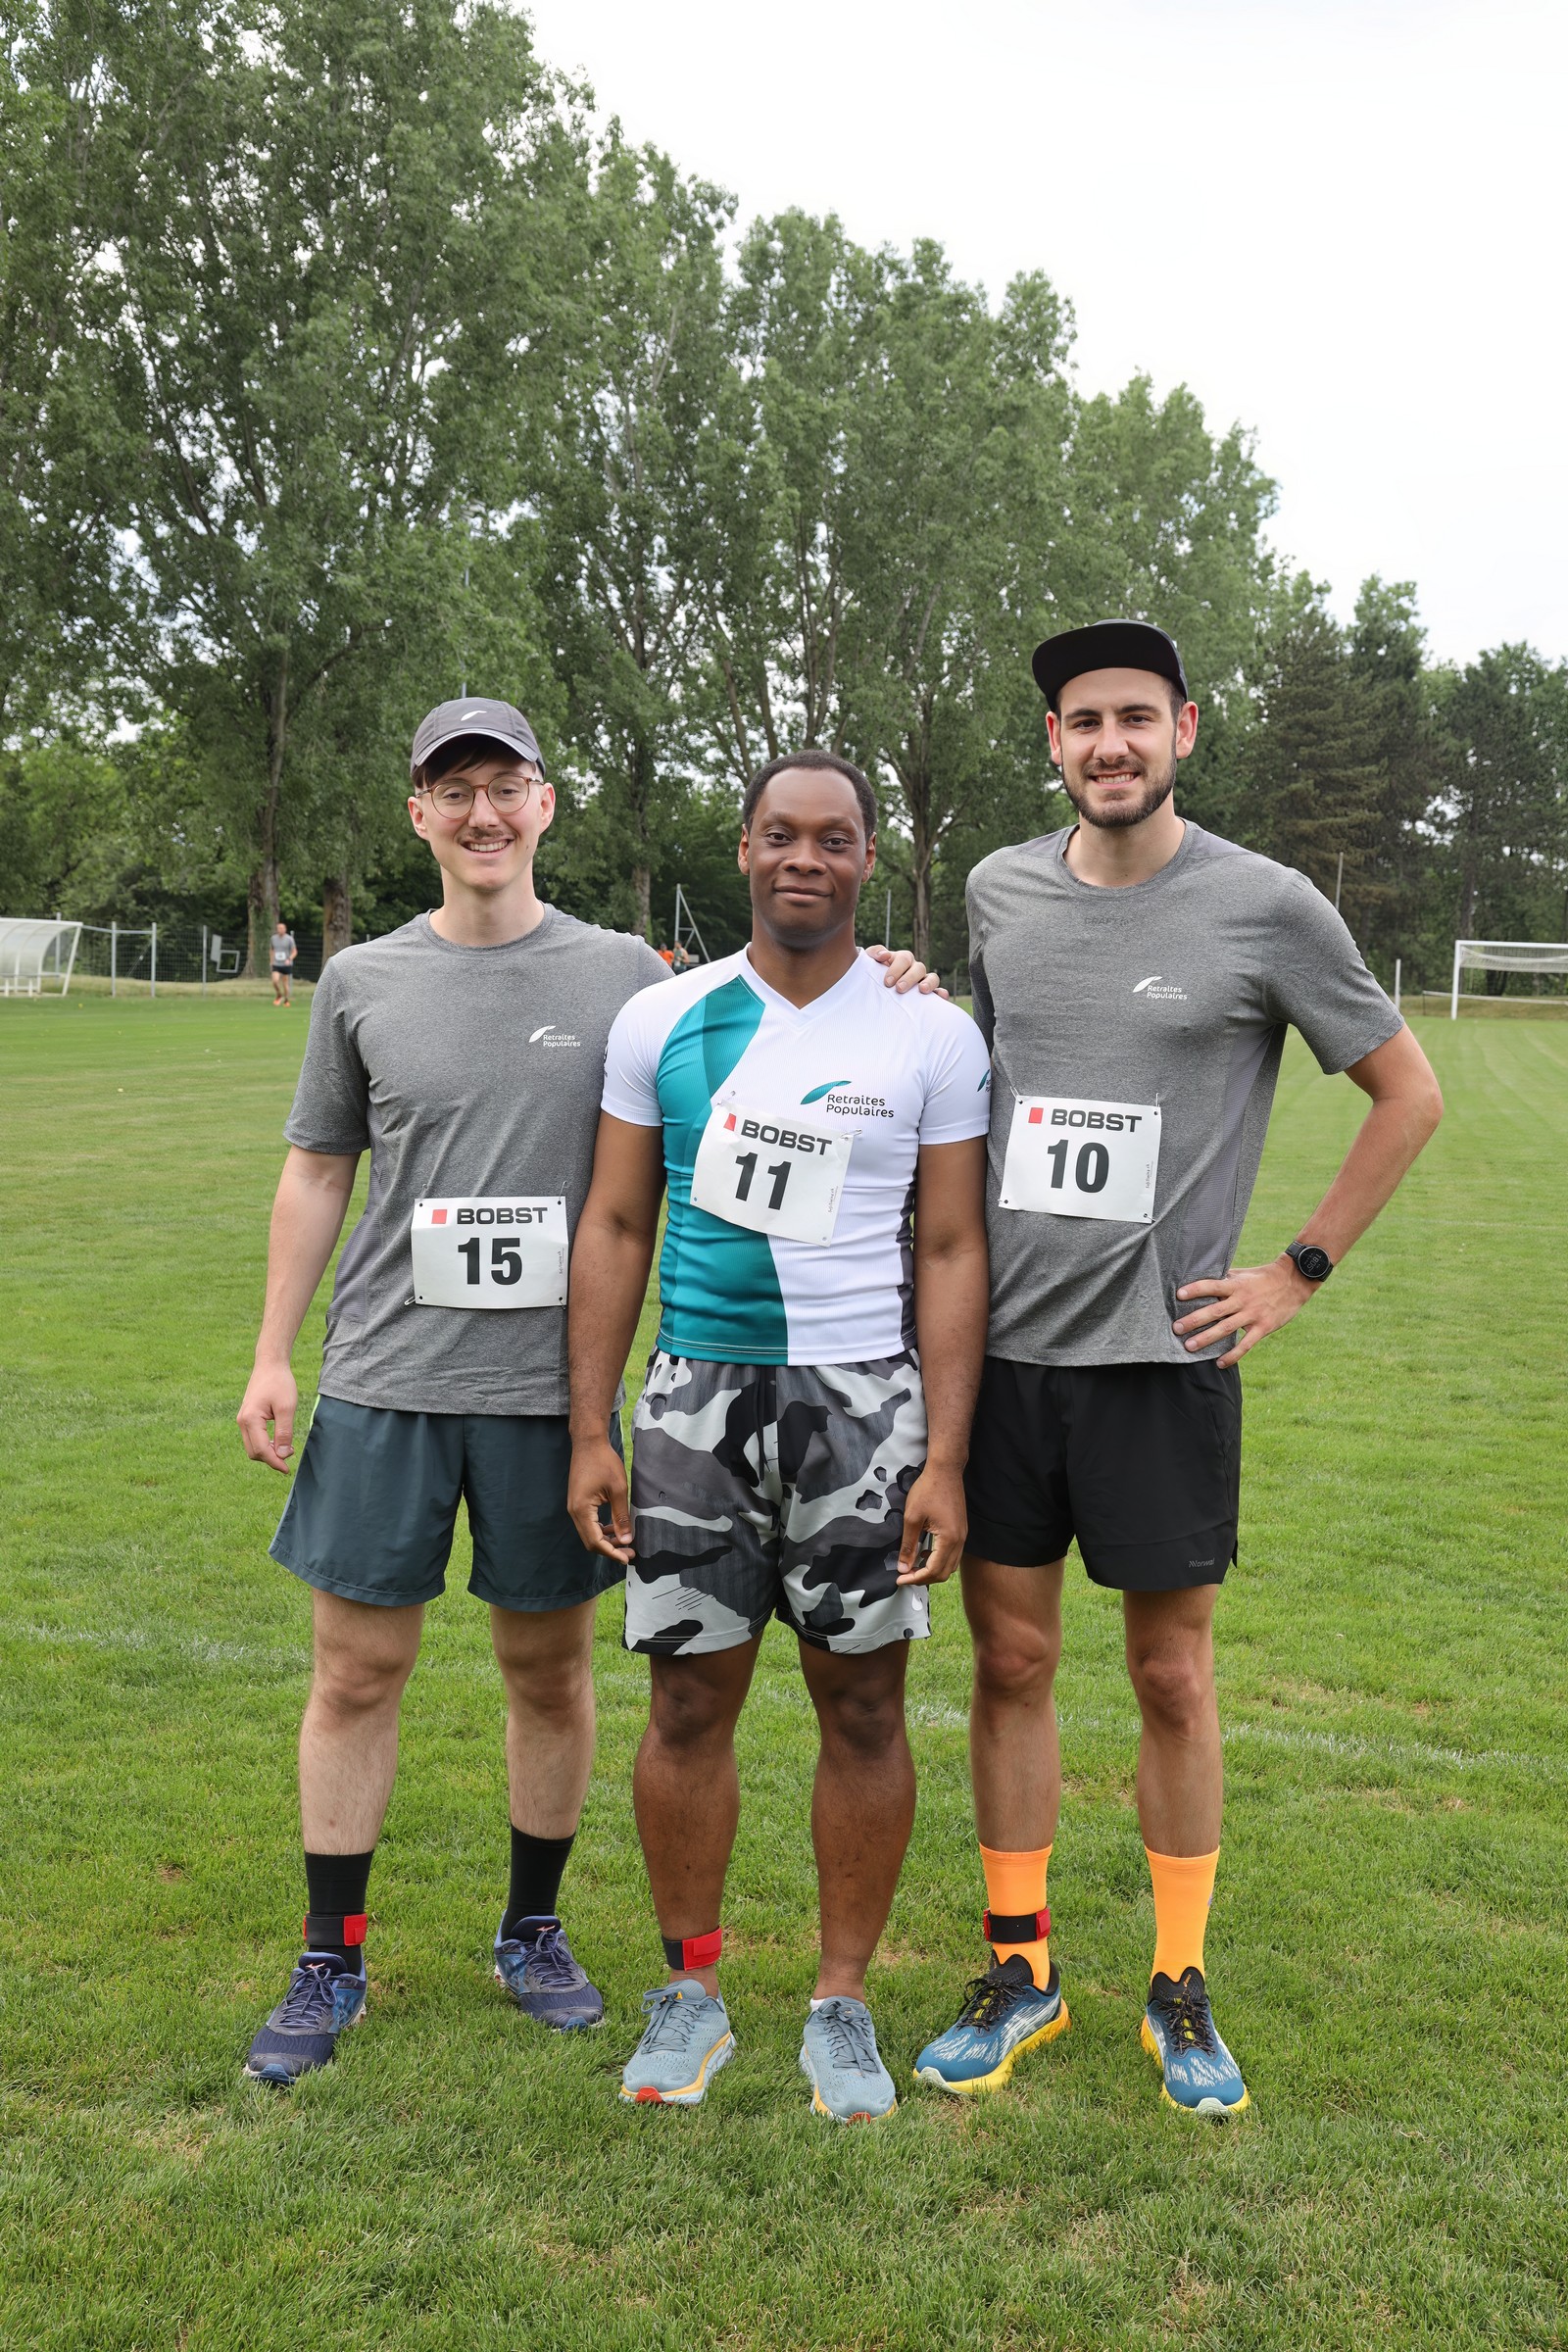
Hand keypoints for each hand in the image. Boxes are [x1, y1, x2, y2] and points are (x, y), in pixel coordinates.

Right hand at [237, 1357, 298, 1471]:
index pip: (261, 1450)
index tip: (288, 1469)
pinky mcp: (247, 1418)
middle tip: (290, 1454)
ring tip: (287, 1447)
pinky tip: (279, 1440)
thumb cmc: (280, 1383)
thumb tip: (283, 1455)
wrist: (270, 1364)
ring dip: (268, 1452)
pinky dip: (265, 1444)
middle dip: (271, 1459)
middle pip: (254, 1452)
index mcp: (250, 1420)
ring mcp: (242, 1420)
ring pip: (253, 1447)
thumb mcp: (287, 1408)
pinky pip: (253, 1438)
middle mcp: (242, 1421)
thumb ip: (284, 1432)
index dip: (275, 1462)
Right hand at [568, 1432, 634, 1563]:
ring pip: (589, 1533)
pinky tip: (615, 1528)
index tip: (627, 1558)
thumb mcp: (618, 1489)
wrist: (589, 1443)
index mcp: (582, 1510)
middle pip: (590, 1541)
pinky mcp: (578, 1502)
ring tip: (625, 1541)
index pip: (595, 1541)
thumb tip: (626, 1539)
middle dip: (610, 1549)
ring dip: (606, 1540)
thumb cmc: (603, 1462)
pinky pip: (589, 1523)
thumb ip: (621, 1516)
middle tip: (630, 1552)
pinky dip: (601, 1529)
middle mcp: (574, 1511)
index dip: (612, 1552)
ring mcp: (574, 1507)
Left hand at [866, 944, 948, 997]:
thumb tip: (884, 955)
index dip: (896, 968)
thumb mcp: (869, 962)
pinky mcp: (928, 994)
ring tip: (922, 990)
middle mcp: (914, 968)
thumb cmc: (873, 974)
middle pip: (918, 968)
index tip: (887, 982)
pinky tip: (941, 996)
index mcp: (902, 959)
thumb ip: (874, 953)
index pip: (904, 958)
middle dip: (909, 978)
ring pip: (932, 977)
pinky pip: (938, 992)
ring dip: (929, 983)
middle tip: (899, 989)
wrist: (874, 988)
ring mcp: (923, 981)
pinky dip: (941, 993)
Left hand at [896, 1463, 966, 1583]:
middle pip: (944, 1573)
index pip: (933, 1570)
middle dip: (924, 1578)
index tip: (899, 1579)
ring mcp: (963, 1536)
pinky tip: (924, 1552)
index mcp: (949, 1539)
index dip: (915, 1578)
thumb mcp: (912, 1518)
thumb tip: (903, 1568)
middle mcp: (960, 1541)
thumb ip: (908, 1545)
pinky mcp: (961, 1530)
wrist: (945, 1470)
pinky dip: (939, 1559)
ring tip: (913, 1566)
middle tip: (905, 1575)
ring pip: (950, 1565)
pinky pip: (952, 1554)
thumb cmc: (928, 1490)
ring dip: (932, 1570)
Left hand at [1173, 1255, 1316, 1367]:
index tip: (1178, 1295)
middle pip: (1215, 1311)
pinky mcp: (1263, 1327)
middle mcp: (1242, 1300)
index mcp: (1235, 1285)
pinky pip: (1246, 1344)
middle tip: (1176, 1328)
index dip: (1196, 1290)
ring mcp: (1253, 1315)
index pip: (1212, 1286)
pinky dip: (1233, 1355)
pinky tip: (1219, 1363)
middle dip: (1194, 1320)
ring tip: (1189, 1347)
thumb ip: (1224, 1279)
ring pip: (1226, 1329)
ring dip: (1206, 1339)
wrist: (1294, 1281)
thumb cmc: (1263, 1277)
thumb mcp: (1242, 1273)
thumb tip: (1201, 1279)